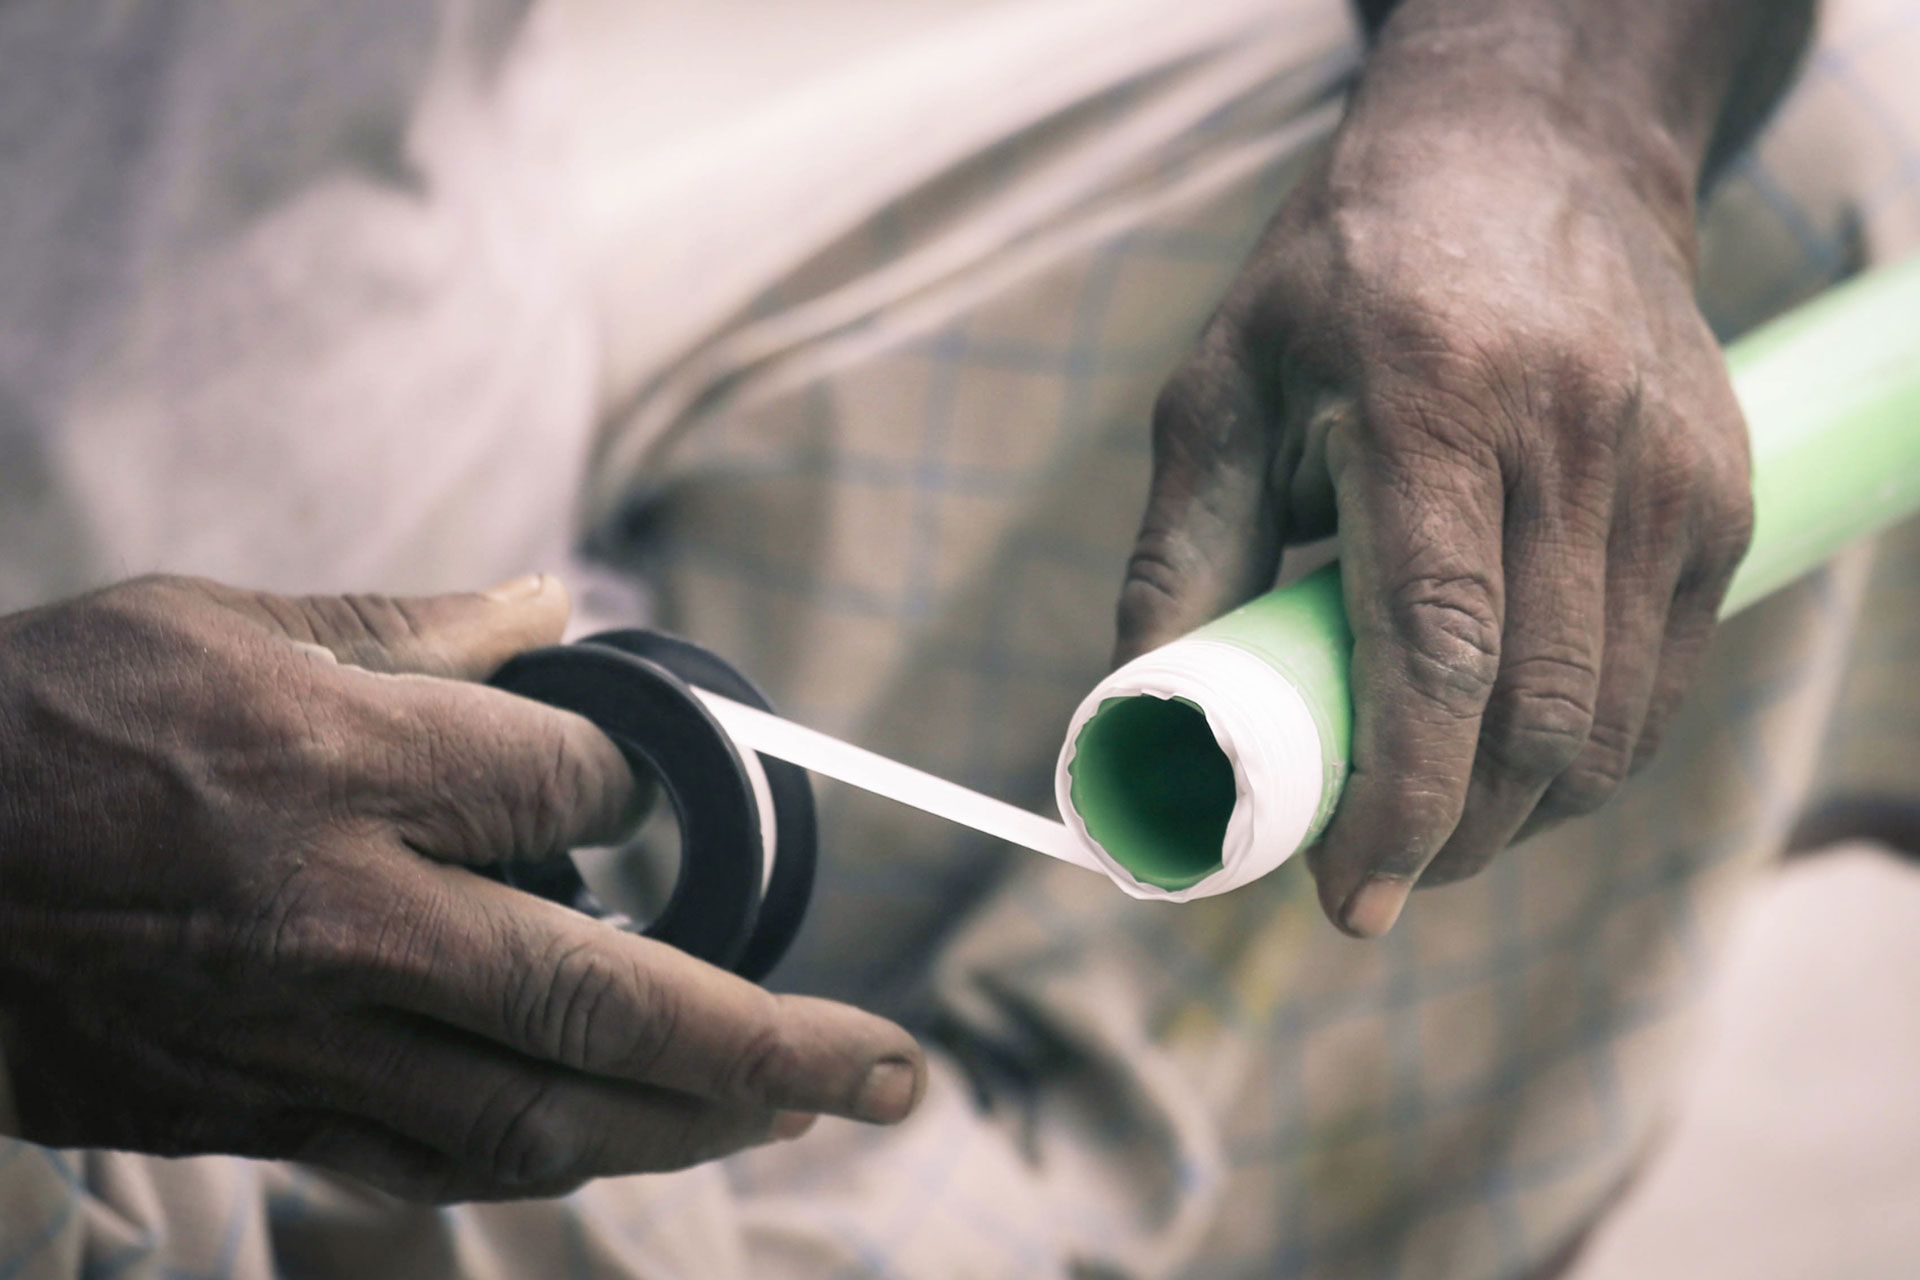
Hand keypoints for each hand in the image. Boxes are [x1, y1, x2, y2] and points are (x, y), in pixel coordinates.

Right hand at [0, 575, 922, 1199]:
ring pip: (534, 1119)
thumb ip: (408, 626)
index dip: (639, 786)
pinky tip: (604, 1136)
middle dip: (773, 1044)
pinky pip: (424, 1159)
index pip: (577, 789)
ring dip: (680, 1127)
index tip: (644, 788)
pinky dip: (535, 1154)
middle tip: (887, 1070)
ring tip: (783, 1113)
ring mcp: (292, 1036)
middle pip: (606, 1000)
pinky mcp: (241, 1111)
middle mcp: (339, 916)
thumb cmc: (40, 719)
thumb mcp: (216, 617)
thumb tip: (557, 610)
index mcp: (339, 764)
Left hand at [1117, 60, 1752, 935]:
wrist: (1529, 157)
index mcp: (1432, 405)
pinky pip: (1661, 684)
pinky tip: (1511, 751)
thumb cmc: (1343, 281)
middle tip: (1372, 875)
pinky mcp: (1718, 498)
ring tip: (1433, 821)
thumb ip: (1180, 557)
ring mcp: (1668, 473)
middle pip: (1536, 718)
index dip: (1396, 804)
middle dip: (1453, 839)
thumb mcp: (1224, 389)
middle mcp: (1571, 441)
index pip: (1436, 650)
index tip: (1344, 899)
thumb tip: (1137, 720)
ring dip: (1520, 815)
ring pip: (1612, 725)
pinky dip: (1584, 754)